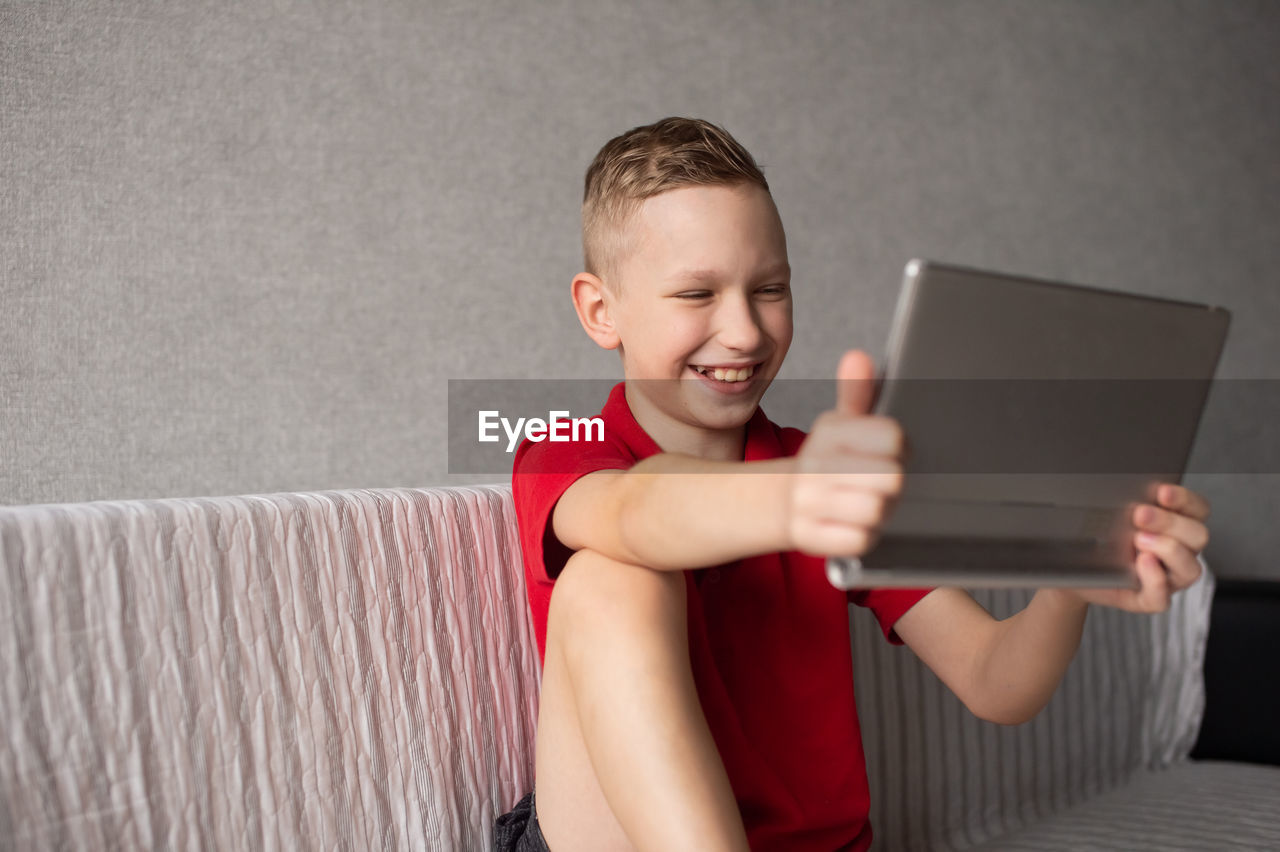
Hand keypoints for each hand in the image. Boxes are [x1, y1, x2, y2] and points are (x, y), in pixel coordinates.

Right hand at [787, 350, 904, 556]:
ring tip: (866, 504)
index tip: (888, 453)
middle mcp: (816, 464)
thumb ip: (856, 393)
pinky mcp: (810, 536)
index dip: (900, 449)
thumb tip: (858, 356)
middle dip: (892, 485)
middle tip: (878, 484)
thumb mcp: (839, 426)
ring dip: (880, 512)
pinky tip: (851, 525)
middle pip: (892, 476)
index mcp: (830, 431)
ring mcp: (810, 501)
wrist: (780, 501)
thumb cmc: (824, 463)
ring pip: (876, 510)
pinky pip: (860, 540)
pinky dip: (862, 536)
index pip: (894, 437)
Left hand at [1065, 483, 1210, 612]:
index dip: (1185, 500)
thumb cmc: (1094, 536)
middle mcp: (1178, 552)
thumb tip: (1126, 487)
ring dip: (1168, 550)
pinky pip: (1161, 598)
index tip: (1162, 491)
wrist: (1069, 566)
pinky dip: (1154, 581)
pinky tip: (1140, 564)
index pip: (1197, 509)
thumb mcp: (1107, 512)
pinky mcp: (1147, 599)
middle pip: (1198, 536)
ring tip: (1137, 539)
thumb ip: (1125, 500)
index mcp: (1175, 525)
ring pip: (1190, 569)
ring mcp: (1166, 578)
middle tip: (1140, 514)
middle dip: (1170, 522)